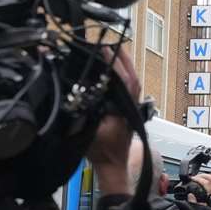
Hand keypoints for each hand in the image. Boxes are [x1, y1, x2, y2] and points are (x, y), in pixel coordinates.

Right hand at [89, 47, 141, 194]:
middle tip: (110, 42)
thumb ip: (85, 114)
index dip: (114, 62)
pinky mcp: (128, 111)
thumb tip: (79, 95)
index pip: (122, 79)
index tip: (104, 48)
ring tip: (113, 51)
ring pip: (131, 80)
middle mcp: (131, 105)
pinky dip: (122, 76)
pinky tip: (113, 71)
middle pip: (130, 75)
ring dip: (122, 65)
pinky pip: (128, 88)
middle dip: (120, 58)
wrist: (113, 166)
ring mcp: (132, 107)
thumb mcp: (88, 130)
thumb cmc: (102, 152)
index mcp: (124, 107)